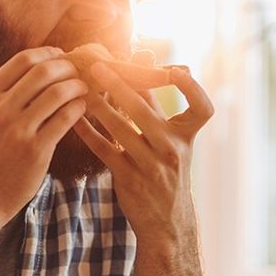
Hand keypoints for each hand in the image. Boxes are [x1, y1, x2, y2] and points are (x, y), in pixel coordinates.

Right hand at [0, 47, 87, 225]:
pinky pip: (65, 118)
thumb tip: (39, 66)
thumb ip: (4, 93)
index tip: (62, 58)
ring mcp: (16, 130)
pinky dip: (79, 108)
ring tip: (84, 89)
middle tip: (79, 72)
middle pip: (43, 71)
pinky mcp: (35, 150)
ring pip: (58, 92)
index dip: (49, 54)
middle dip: (68, 67)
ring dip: (77, 86)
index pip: (23, 59)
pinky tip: (82, 109)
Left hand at [72, 63, 213, 252]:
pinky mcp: (130, 179)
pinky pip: (104, 150)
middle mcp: (172, 149)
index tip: (175, 68)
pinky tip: (74, 118)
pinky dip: (88, 132)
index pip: (202, 108)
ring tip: (80, 87)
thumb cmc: (167, 171)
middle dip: (120, 85)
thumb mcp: (172, 140)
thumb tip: (145, 52)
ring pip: (120, 128)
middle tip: (97, 66)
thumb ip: (157, 101)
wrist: (167, 223)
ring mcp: (151, 165)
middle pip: (146, 109)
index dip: (193, 87)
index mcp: (187, 136)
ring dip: (98, 105)